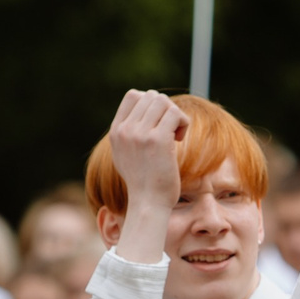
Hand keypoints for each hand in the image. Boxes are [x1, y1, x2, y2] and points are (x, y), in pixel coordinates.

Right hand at [106, 89, 185, 257]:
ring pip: (164, 102)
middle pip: (152, 96)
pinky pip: (175, 114)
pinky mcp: (158, 140)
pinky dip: (183, 123)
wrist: (148, 203)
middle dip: (166, 110)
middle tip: (169, 132)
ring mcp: (140, 134)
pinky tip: (179, 140)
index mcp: (116, 131)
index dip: (151, 104)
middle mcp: (125, 130)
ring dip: (175, 115)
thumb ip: (130, 131)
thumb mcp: (126, 154)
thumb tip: (142, 102)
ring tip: (175, 135)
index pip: (134, 95)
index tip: (157, 125)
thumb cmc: (143, 181)